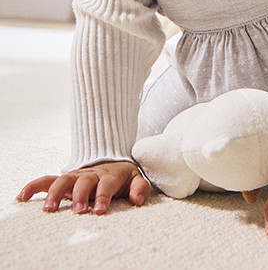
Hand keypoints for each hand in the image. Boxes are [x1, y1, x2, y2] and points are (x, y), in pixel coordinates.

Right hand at [16, 160, 149, 214]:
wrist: (111, 162)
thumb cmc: (122, 177)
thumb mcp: (136, 179)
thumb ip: (139, 189)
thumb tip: (137, 200)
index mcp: (109, 175)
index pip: (106, 185)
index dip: (103, 196)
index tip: (99, 210)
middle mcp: (91, 175)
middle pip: (84, 182)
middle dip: (80, 196)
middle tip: (79, 211)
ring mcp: (76, 177)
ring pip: (63, 180)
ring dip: (55, 193)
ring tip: (49, 209)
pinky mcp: (64, 180)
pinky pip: (47, 180)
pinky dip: (34, 186)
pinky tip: (22, 196)